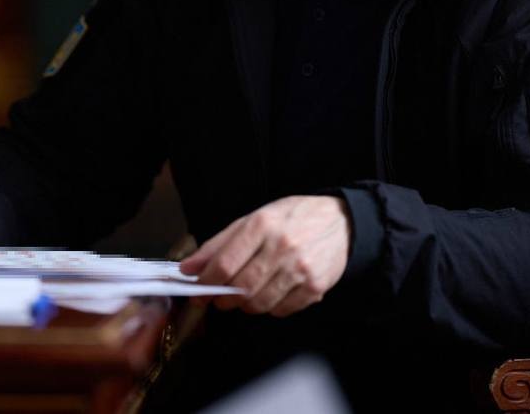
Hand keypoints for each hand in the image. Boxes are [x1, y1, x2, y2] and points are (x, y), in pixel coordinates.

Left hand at [178, 195, 350, 316]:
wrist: (341, 221)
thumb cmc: (292, 218)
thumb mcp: (254, 219)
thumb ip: (219, 244)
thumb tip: (188, 268)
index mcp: (262, 225)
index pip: (225, 264)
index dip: (206, 283)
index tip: (198, 291)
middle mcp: (281, 246)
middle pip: (240, 288)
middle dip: (224, 298)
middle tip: (222, 296)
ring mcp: (300, 268)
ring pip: (259, 304)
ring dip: (246, 304)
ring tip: (249, 292)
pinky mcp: (314, 287)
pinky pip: (281, 311)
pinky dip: (271, 307)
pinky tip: (273, 292)